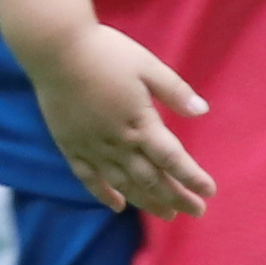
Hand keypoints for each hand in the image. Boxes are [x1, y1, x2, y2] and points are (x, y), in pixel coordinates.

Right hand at [34, 18, 214, 216]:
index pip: (172, 160)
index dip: (192, 178)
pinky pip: (88, 178)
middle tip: (197, 211)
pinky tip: (117, 206)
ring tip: (167, 214)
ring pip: (123, 184)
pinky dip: (104, 195)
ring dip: (147, 201)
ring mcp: (91, 147)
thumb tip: (202, 112)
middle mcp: (117, 142)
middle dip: (176, 197)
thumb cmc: (107, 53)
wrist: (55, 49)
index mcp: (140, 123)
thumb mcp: (149, 66)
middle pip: (151, 179)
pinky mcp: (69, 145)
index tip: (209, 191)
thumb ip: (175, 92)